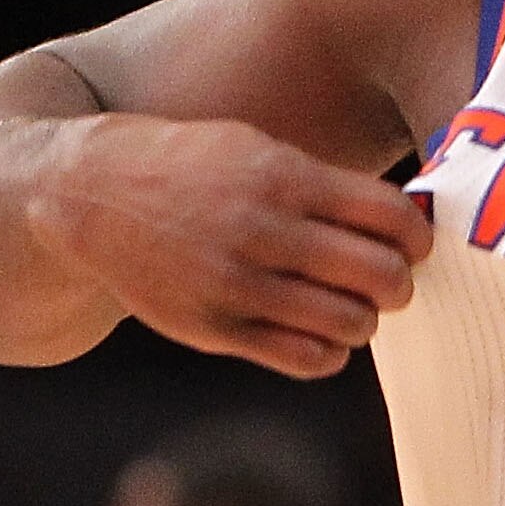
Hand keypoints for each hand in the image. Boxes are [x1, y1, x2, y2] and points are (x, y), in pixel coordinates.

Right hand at [30, 114, 431, 378]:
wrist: (87, 194)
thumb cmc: (190, 167)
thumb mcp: (255, 148)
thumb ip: (325, 185)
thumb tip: (407, 224)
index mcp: (281, 176)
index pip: (391, 217)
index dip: (417, 236)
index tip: (413, 242)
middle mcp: (262, 231)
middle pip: (381, 275)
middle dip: (399, 282)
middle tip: (390, 281)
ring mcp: (236, 284)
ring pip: (350, 323)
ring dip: (365, 318)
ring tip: (351, 305)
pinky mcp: (213, 328)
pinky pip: (306, 358)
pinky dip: (330, 351)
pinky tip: (320, 333)